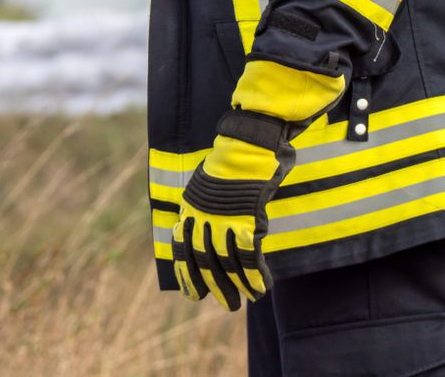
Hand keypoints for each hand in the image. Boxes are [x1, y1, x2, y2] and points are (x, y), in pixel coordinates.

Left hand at [173, 58, 345, 310]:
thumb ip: (208, 204)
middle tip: (224, 304)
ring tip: (244, 301)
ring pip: (226, 262)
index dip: (188, 273)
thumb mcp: (209, 181)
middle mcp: (202, 216)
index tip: (192, 294)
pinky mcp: (245, 218)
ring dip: (236, 285)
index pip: (184, 247)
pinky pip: (249, 256)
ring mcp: (222, 218)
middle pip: (204, 260)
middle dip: (214, 286)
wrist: (249, 140)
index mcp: (190, 206)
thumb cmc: (235, 157)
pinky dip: (254, 275)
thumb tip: (210, 223)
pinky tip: (260, 288)